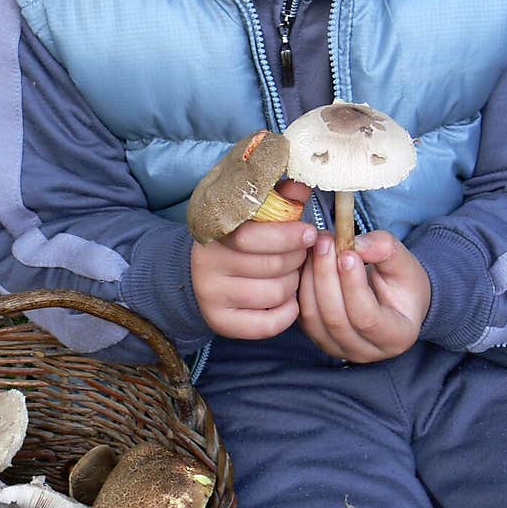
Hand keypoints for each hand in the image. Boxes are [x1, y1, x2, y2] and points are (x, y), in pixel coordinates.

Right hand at [191, 180, 312, 339]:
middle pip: (271, 266)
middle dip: (296, 260)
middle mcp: (206, 265)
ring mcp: (211, 296)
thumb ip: (278, 198)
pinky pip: (268, 324)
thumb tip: (305, 183)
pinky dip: (287, 313)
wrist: (197, 273)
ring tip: (291, 275)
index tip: (310, 233)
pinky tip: (288, 300)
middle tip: (300, 255)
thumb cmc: (236, 239)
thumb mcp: (251, 214)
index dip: (288, 235)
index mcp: (214, 232)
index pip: (253, 236)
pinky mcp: (220, 322)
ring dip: (293, 285)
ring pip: (274, 294)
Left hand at [297, 229, 430, 361]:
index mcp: (396, 336)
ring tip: (316, 246)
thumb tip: (356, 244)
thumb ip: (385, 250)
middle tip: (324, 241)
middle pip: (335, 318)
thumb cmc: (401, 282)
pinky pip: (302, 314)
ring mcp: (338, 348)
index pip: (367, 318)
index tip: (347, 253)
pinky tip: (307, 261)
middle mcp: (366, 351)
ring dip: (311, 277)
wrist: (393, 298)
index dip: (353, 285)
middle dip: (326, 275)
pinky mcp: (318, 337)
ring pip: (314, 317)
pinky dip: (302, 285)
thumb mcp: (403, 263)